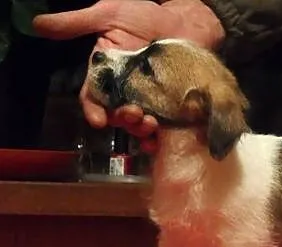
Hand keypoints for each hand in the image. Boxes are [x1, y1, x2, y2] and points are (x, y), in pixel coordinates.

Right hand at [33, 0, 224, 152]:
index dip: (93, 110)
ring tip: (150, 122)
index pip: (93, 97)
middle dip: (122, 120)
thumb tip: (38, 24)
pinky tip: (162, 137)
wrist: (184, 20)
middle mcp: (125, 90)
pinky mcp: (170, 104)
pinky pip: (163, 126)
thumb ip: (77, 23)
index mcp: (106, 73)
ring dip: (141, 128)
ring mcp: (148, 99)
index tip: (97, 120)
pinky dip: (161, 136)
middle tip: (133, 114)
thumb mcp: (109, 14)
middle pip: (116, 114)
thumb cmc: (145, 16)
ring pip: (139, 123)